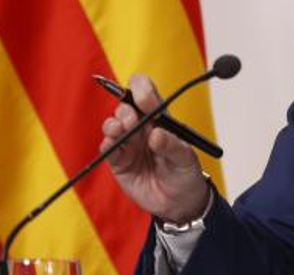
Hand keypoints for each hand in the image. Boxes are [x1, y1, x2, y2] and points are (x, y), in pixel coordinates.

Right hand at [99, 73, 209, 222]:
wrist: (179, 204)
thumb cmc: (185, 174)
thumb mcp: (186, 159)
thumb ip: (172, 146)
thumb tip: (156, 135)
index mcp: (160, 118)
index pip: (146, 92)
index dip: (142, 89)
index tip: (144, 98)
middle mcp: (142, 127)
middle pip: (126, 105)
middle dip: (127, 109)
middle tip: (132, 120)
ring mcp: (129, 143)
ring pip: (114, 123)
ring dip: (115, 123)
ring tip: (122, 129)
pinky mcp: (119, 161)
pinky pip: (108, 148)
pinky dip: (108, 143)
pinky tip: (113, 143)